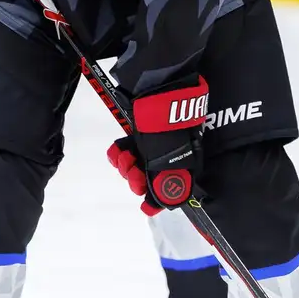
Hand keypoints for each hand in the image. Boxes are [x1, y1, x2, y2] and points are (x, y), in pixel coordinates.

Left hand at [106, 78, 208, 212]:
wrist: (163, 90)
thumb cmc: (169, 124)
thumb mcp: (168, 157)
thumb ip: (162, 183)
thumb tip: (153, 207)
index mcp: (181, 165)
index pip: (167, 190)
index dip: (154, 198)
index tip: (144, 202)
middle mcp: (167, 158)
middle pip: (147, 179)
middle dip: (136, 178)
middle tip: (133, 170)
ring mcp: (152, 146)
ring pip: (133, 166)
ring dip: (126, 165)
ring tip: (126, 156)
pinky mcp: (138, 134)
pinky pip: (124, 150)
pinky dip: (118, 153)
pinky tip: (118, 150)